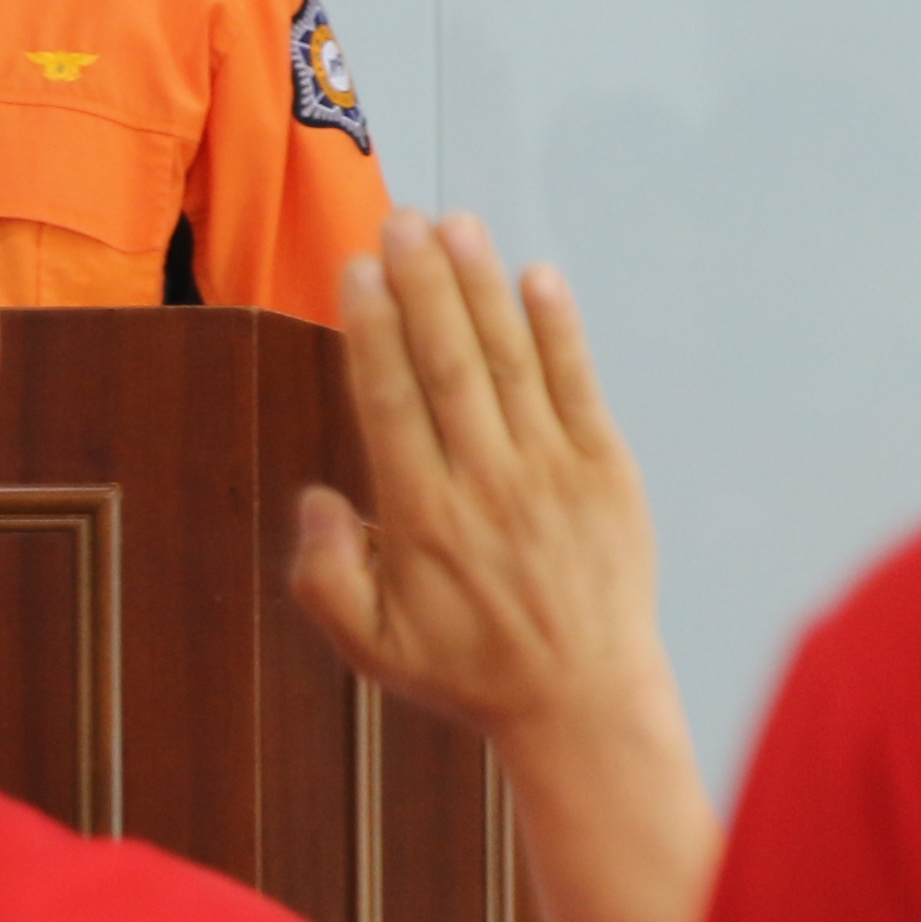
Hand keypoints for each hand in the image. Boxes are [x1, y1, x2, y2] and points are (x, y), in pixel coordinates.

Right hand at [292, 212, 676, 757]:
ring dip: (481, 287)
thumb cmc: (470, 670)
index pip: (390, 399)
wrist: (584, 701)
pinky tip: (537, 277)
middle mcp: (486, 483)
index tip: (357, 270)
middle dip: (421, 283)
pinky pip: (578, 385)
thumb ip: (326, 577)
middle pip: (448, 362)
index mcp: (423, 518)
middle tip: (398, 220)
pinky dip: (559, 329)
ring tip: (455, 226)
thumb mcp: (372, 647)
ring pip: (509, 360)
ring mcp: (551, 471)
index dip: (372, 327)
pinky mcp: (605, 471)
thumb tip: (315, 499)